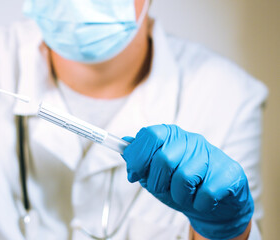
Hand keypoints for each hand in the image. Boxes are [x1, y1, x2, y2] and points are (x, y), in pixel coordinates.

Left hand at [122, 124, 252, 239]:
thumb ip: (139, 160)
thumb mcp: (154, 174)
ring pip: (184, 177)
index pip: (150, 135)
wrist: (214, 203)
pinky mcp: (229, 172)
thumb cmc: (180, 186)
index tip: (134, 174)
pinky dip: (199, 204)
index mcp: (171, 136)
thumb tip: (125, 142)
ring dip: (179, 196)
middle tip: (163, 190)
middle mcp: (192, 140)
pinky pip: (206, 193)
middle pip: (164, 158)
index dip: (138, 157)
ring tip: (185, 196)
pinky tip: (202, 200)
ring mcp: (212, 154)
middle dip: (158, 183)